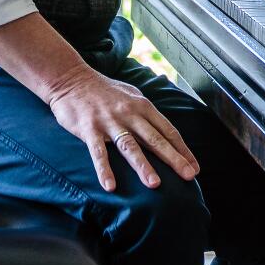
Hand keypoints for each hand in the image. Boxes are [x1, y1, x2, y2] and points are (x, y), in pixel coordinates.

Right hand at [45, 65, 199, 192]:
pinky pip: (98, 152)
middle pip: (155, 139)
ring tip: (155, 184)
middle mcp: (129, 113)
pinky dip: (104, 169)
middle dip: (173, 158)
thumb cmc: (103, 90)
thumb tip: (163, 132)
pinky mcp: (89, 128)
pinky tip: (110, 186)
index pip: (168, 130)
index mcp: (142, 106)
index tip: (194, 168)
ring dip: (143, 165)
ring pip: (130, 146)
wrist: (70, 78)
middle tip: (188, 176)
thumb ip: (146, 113)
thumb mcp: (130, 95)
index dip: (182, 150)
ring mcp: (109, 121)